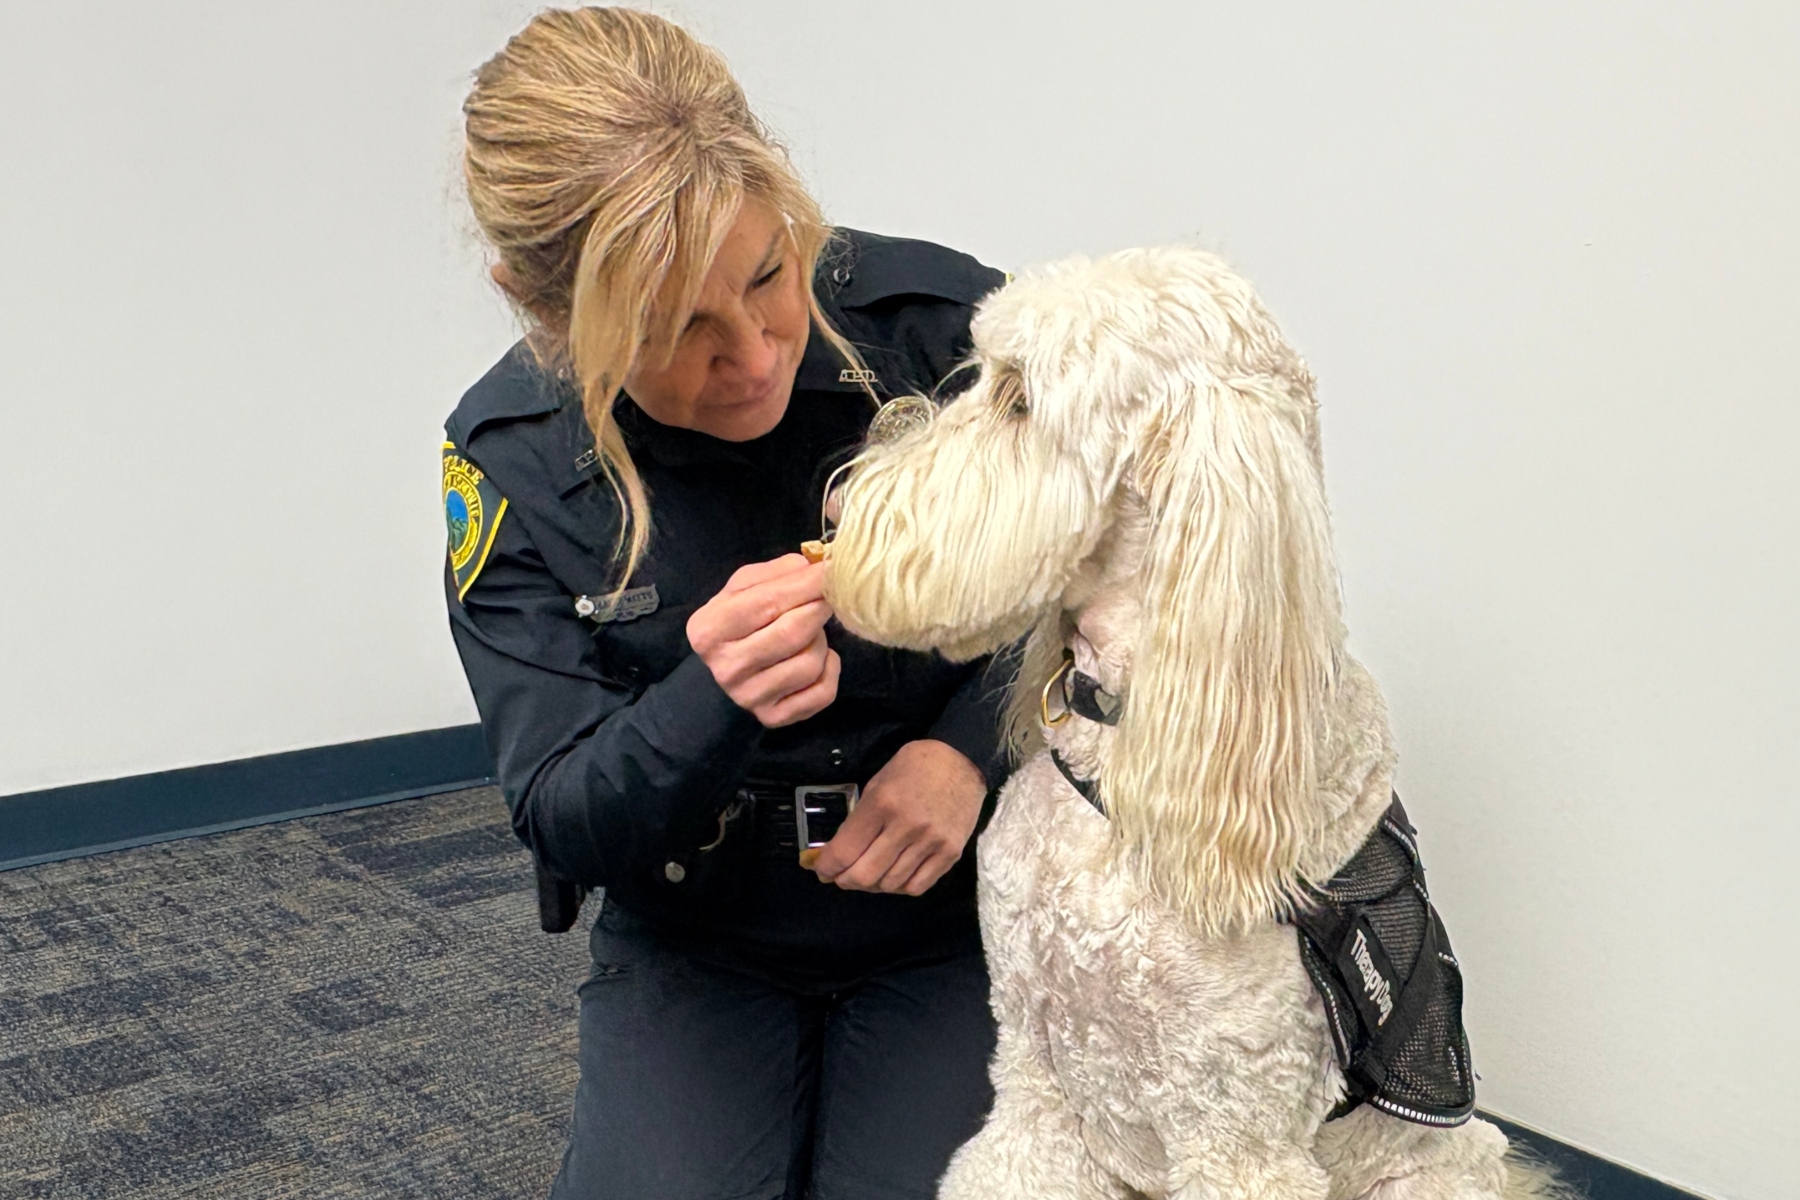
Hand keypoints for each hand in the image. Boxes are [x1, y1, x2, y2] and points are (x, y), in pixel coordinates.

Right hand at [686, 554, 839, 727]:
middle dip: (818, 608)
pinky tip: (819, 659)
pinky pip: (823, 692)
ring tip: (810, 632)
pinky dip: (830, 669)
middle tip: (828, 597)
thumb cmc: (737, 622)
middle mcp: (727, 668)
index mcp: (711, 629)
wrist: (723, 673)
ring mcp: (750, 698)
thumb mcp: (743, 588)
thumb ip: (776, 573)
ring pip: (811, 662)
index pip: (769, 601)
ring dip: (821, 640)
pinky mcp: (774, 717)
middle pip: (793, 632)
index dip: (808, 583)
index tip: (834, 568)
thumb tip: (813, 568)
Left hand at [812, 740, 986, 895]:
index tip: (821, 870)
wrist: (963, 760)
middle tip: (841, 877)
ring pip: (890, 884)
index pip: (845, 850)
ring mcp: (931, 842)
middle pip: (865, 875)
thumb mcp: (877, 783)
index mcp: (882, 803)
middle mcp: (907, 826)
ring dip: (873, 885)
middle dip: (845, 881)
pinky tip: (894, 875)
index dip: (827, 867)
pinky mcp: (951, 853)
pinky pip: (917, 886)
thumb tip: (839, 851)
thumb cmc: (914, 766)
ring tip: (869, 874)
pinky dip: (899, 887)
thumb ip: (860, 819)